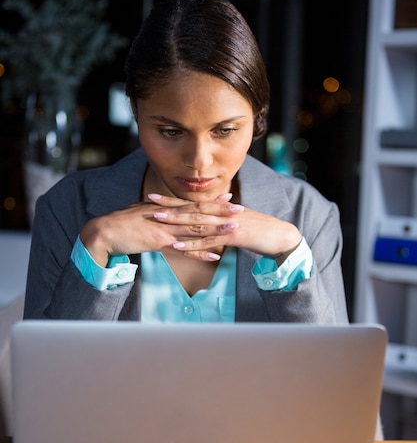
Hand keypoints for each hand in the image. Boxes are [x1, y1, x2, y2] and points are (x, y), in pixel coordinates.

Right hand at [79, 192, 240, 266]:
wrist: (105, 231)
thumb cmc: (121, 223)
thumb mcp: (141, 212)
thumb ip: (157, 211)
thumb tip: (165, 210)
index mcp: (165, 208)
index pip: (192, 203)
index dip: (211, 201)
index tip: (228, 197)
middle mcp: (168, 216)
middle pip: (199, 213)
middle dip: (221, 211)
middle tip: (240, 209)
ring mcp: (165, 229)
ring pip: (196, 229)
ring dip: (217, 229)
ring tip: (234, 229)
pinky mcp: (160, 243)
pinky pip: (185, 250)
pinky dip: (201, 253)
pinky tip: (215, 255)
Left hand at [147, 193, 302, 263]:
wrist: (281, 236)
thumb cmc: (259, 232)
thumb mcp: (237, 225)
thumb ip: (221, 224)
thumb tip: (207, 227)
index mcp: (221, 209)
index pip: (193, 202)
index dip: (173, 200)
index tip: (154, 197)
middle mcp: (222, 213)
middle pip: (191, 208)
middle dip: (170, 205)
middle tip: (149, 202)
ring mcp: (227, 224)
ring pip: (197, 221)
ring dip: (176, 221)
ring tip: (157, 219)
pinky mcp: (233, 236)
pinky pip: (209, 240)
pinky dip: (193, 243)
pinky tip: (178, 245)